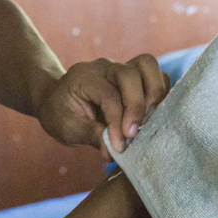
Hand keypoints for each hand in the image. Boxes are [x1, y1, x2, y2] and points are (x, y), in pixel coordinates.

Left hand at [37, 54, 169, 155]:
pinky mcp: (134, 74)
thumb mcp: (66, 129)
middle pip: (130, 74)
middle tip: (134, 134)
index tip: (119, 147)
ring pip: (147, 65)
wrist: (58, 99)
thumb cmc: (61, 114)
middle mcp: (104, 67)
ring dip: (154, 93)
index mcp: (84, 77)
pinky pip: (155, 74)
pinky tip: (152, 116)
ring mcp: (121, 66)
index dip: (117, 123)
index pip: (108, 96)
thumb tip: (112, 152)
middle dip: (136, 106)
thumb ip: (90, 136)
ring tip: (149, 120)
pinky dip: (159, 93)